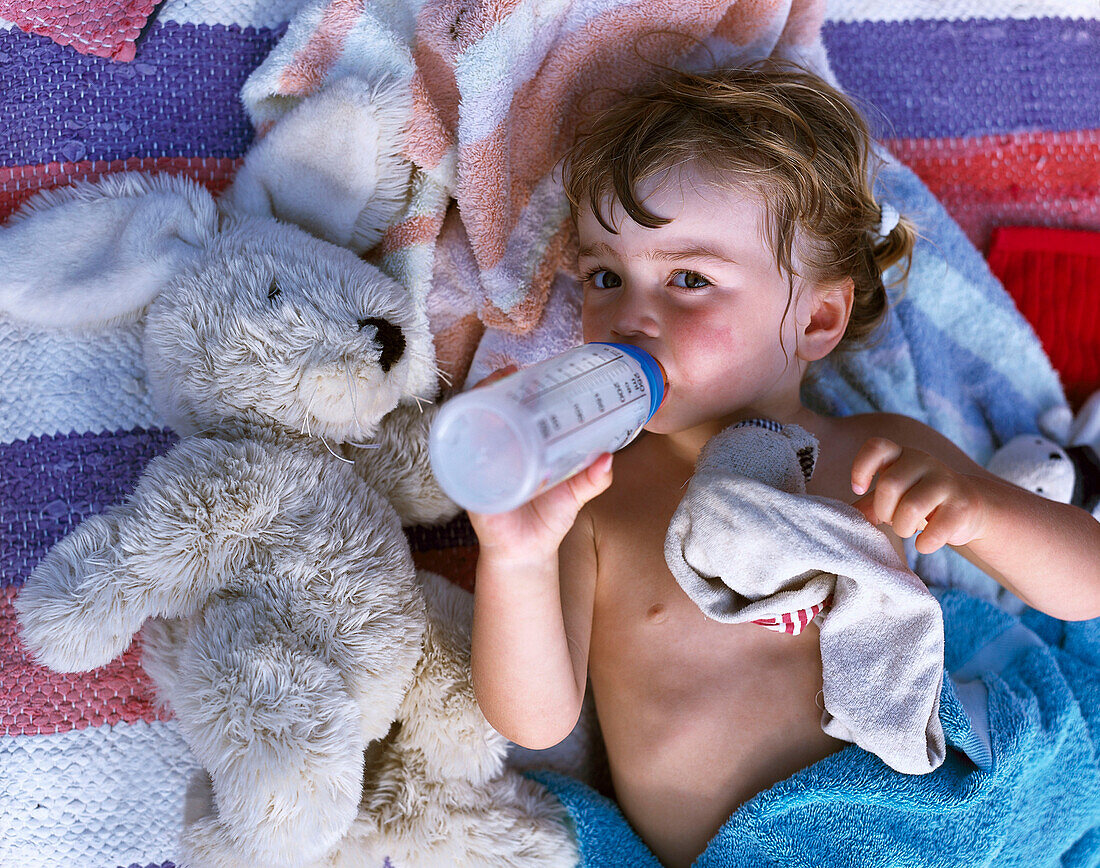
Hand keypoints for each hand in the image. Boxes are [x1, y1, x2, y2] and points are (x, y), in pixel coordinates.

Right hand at [464, 365, 613, 561]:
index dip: (515, 387)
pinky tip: (469, 423)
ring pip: (470, 426)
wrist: (526, 555)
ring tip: (490, 389)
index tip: (527, 369)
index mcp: (521, 448)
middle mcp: (498, 452)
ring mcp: (481, 466)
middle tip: (509, 373)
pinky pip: (457, 458)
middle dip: (493, 387)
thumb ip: (592, 479)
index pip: (514, 410)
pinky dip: (459, 439)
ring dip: (475, 404)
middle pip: (488, 410)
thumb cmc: (547, 521)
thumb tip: (609, 457)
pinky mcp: (470, 485)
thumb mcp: (574, 495)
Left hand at [850, 437, 988, 553]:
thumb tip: (844, 515)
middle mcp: (924, 461)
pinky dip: (924, 544)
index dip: (862, 468)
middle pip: (889, 485)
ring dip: (902, 528)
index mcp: (902, 455)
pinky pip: (936, 531)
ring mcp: (947, 481)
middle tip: (890, 518)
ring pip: (911, 508)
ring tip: (906, 530)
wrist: (969, 508)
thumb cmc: (920, 500)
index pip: (877, 446)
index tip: (859, 489)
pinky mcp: (964, 505)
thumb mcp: (894, 496)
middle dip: (884, 510)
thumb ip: (869, 502)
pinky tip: (924, 544)